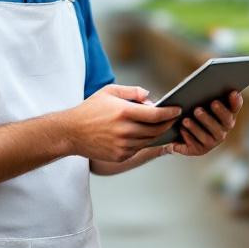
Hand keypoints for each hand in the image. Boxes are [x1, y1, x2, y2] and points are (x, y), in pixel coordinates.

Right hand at [62, 84, 181, 163]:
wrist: (71, 132)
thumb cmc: (90, 109)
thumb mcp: (109, 91)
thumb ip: (132, 91)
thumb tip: (150, 97)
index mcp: (123, 112)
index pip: (156, 115)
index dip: (170, 112)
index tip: (177, 109)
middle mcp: (125, 130)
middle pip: (156, 129)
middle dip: (168, 123)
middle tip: (173, 118)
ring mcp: (123, 145)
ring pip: (149, 140)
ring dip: (158, 133)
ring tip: (162, 126)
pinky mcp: (120, 155)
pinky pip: (139, 148)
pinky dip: (144, 141)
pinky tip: (145, 135)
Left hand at [171, 91, 242, 156]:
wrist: (177, 129)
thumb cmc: (191, 108)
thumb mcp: (197, 99)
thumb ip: (204, 91)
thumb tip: (204, 83)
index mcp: (227, 115)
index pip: (235, 107)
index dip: (236, 101)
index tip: (233, 92)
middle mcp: (223, 129)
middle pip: (222, 123)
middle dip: (211, 116)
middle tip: (198, 109)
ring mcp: (213, 141)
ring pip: (207, 136)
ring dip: (196, 128)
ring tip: (185, 120)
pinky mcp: (200, 150)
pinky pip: (195, 146)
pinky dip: (188, 138)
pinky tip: (181, 131)